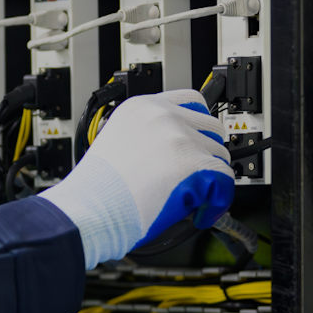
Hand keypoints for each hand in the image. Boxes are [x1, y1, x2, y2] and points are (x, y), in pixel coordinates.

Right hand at [40, 89, 233, 267]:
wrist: (88, 211)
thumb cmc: (95, 190)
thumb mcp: (116, 142)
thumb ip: (147, 137)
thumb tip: (173, 152)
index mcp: (141, 107)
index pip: (191, 101)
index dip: (198, 126)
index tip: (197, 142)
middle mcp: (162, 116)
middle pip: (211, 128)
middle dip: (205, 156)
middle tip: (191, 179)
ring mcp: (179, 137)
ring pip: (219, 156)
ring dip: (208, 180)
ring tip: (185, 197)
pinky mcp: (192, 163)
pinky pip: (224, 181)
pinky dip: (217, 201)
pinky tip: (197, 211)